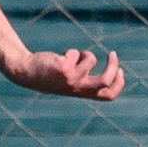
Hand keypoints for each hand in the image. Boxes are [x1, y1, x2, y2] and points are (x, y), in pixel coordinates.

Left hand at [11, 46, 126, 99]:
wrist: (26, 73)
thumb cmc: (49, 76)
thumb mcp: (70, 79)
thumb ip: (86, 77)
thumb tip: (107, 66)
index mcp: (82, 93)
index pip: (108, 95)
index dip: (118, 83)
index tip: (120, 71)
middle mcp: (78, 88)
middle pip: (105, 80)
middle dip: (113, 66)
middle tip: (112, 54)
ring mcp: (71, 79)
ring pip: (90, 59)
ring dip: (81, 53)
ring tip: (67, 57)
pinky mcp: (64, 68)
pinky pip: (75, 53)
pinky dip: (68, 51)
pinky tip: (56, 58)